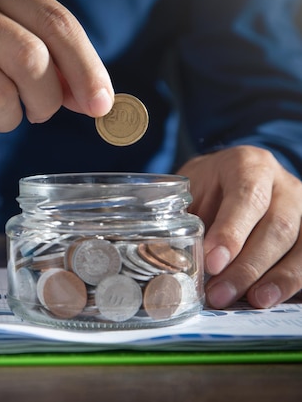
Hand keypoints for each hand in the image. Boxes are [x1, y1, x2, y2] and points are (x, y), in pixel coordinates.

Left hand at [177, 145, 301, 308]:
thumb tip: (179, 260)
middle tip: (220, 294)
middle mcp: (285, 185)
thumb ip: (190, 220)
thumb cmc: (209, 189)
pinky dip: (293, 282)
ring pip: (301, 246)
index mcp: (249, 166)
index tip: (213, 262)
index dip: (232, 232)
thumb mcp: (193, 192)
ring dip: (276, 279)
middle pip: (277, 226)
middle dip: (248, 267)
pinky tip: (274, 299)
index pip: (247, 197)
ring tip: (252, 302)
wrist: (231, 179)